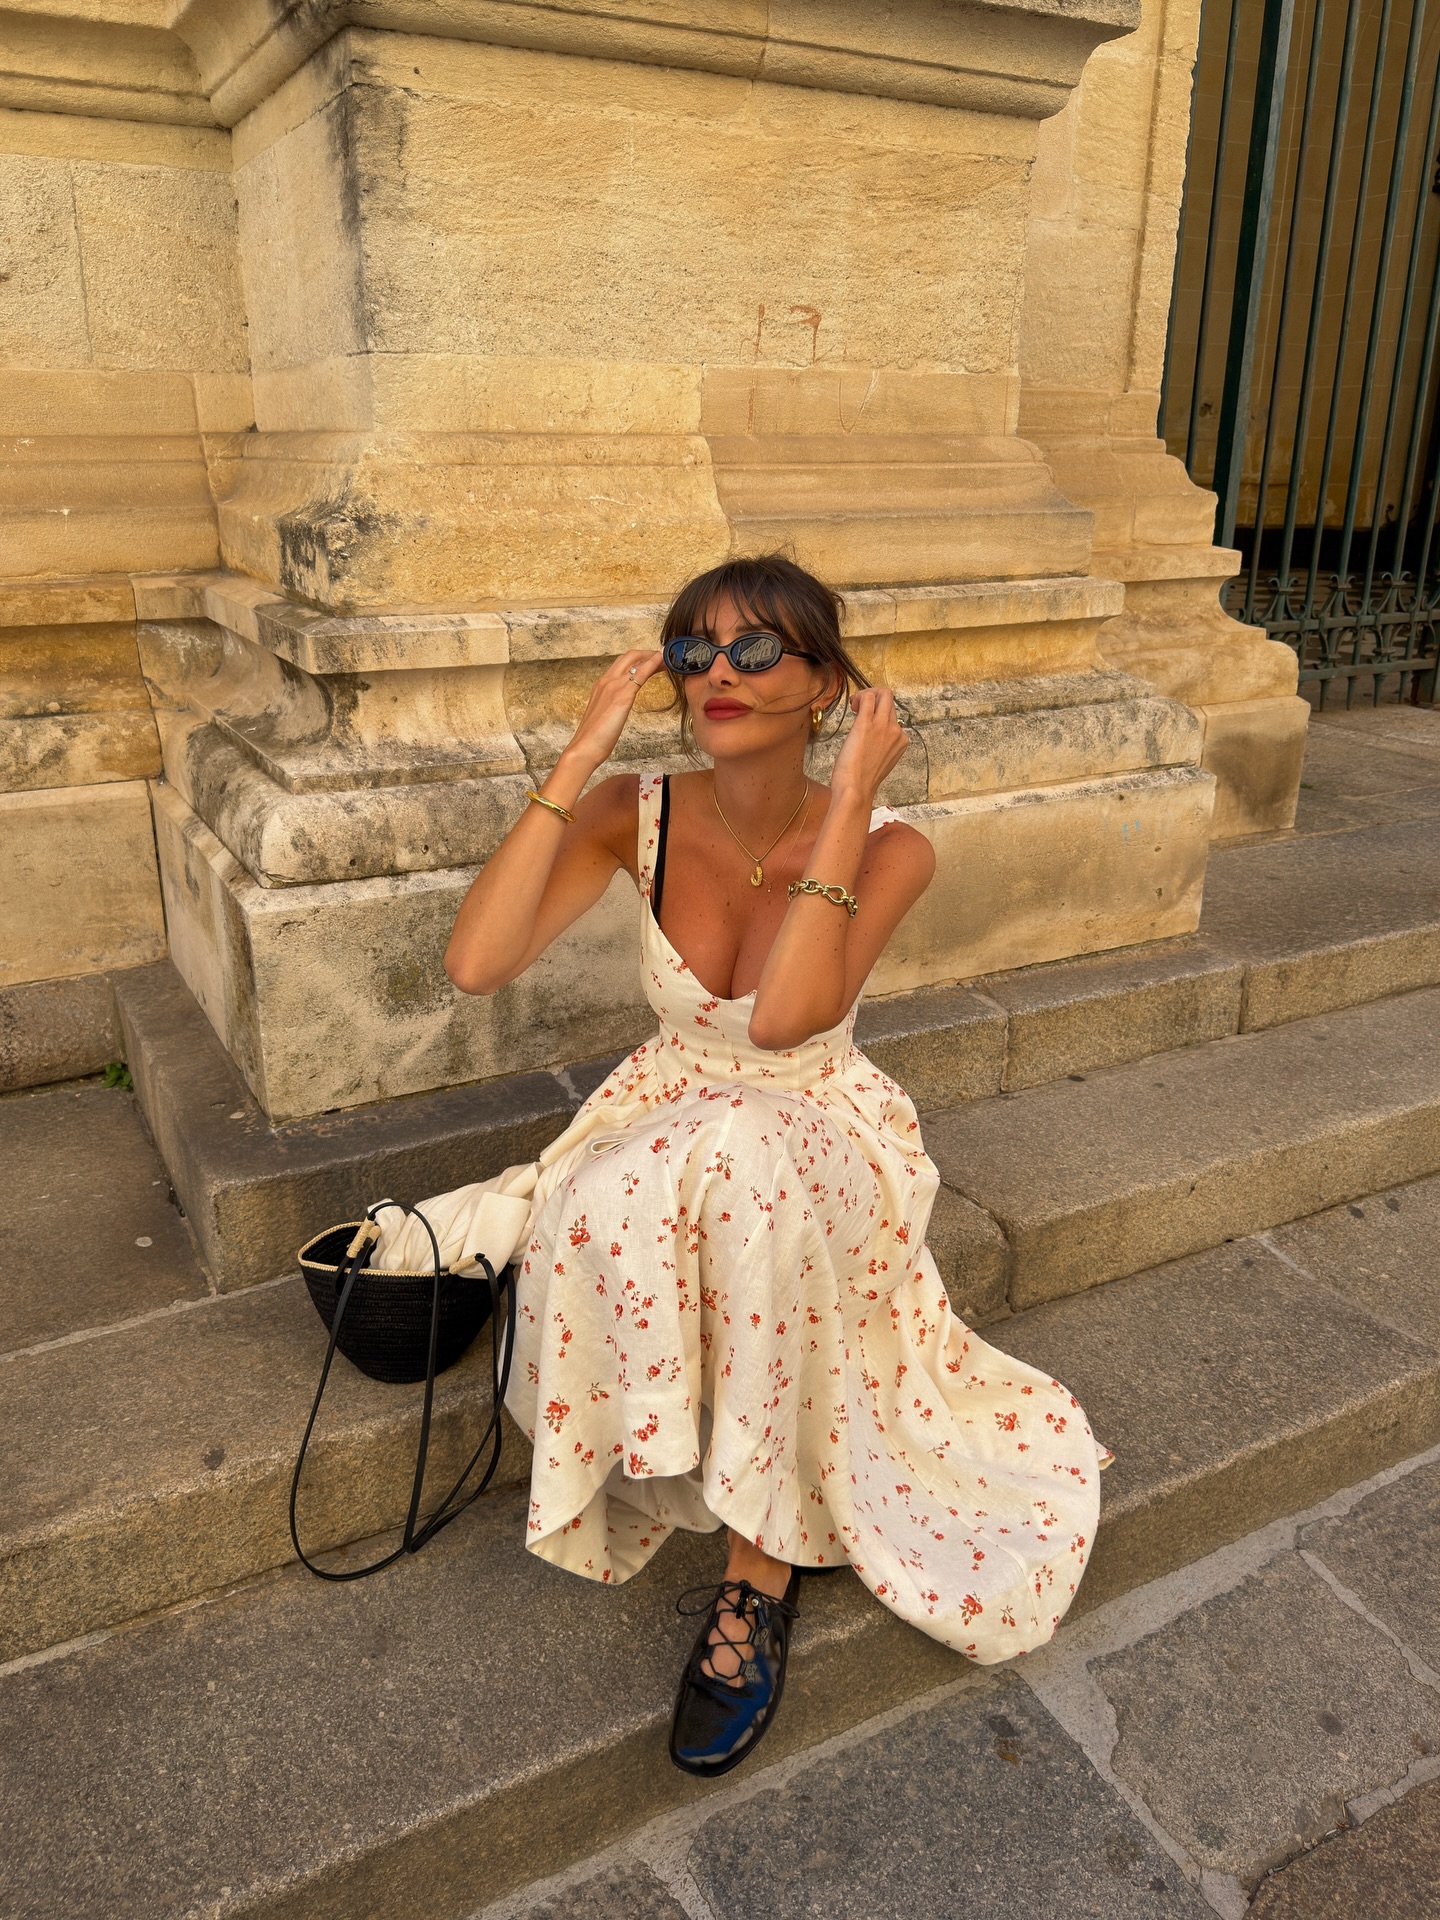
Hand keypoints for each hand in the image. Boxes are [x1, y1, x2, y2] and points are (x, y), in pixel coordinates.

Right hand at [562, 649, 666, 773]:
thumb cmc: (595, 737)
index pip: (621, 664)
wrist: (585, 747)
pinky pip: (640, 674)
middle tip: (663, 658)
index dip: (638, 660)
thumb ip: (612, 707)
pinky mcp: (622, 695)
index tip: (651, 662)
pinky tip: (663, 662)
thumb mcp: (604, 715)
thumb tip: (620, 708)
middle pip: (629, 656)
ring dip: (654, 657)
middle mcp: (606, 681)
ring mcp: (614, 686)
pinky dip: (653, 664)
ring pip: (635, 661)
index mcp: (601, 685)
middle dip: (648, 654)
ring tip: (668, 661)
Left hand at [828, 687, 908, 804]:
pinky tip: (852, 706)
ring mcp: (883, 726)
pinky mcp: (866, 724)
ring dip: (867, 694)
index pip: (893, 716)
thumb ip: (880, 747)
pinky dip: (859, 696)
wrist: (856, 790)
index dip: (878, 714)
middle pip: (890, 700)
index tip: (865, 720)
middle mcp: (896, 731)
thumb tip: (870, 739)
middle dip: (874, 697)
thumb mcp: (880, 762)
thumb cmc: (861, 782)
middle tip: (859, 707)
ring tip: (855, 706)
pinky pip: (868, 697)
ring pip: (883, 694)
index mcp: (901, 741)